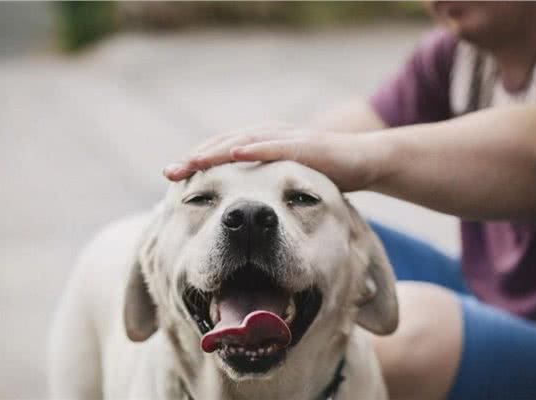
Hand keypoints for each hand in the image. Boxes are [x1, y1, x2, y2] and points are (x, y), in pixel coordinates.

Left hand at [163, 122, 388, 191]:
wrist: (365, 162)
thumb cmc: (324, 174)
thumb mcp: (286, 183)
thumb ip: (263, 188)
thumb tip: (237, 211)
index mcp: (261, 145)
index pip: (220, 152)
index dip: (196, 163)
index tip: (171, 178)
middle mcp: (269, 136)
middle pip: (224, 144)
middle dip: (195, 158)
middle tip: (169, 173)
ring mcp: (287, 138)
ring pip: (244, 140)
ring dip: (216, 151)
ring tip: (192, 162)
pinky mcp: (307, 144)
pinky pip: (276, 145)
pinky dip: (255, 147)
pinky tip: (235, 152)